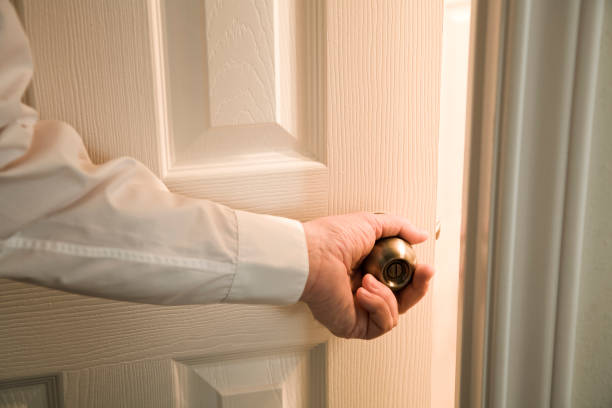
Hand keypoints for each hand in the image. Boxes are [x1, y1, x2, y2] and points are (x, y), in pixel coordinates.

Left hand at [300, 212, 434, 338]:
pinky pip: (382, 324)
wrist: (312, 256)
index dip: (416, 277)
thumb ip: (399, 228)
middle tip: (423, 272)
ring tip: (368, 278)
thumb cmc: (330, 239)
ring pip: (395, 314)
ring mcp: (358, 310)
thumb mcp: (371, 224)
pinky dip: (378, 306)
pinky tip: (363, 292)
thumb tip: (421, 235)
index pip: (400, 282)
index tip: (425, 267)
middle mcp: (362, 292)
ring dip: (388, 294)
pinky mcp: (353, 325)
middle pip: (403, 301)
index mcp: (366, 270)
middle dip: (417, 288)